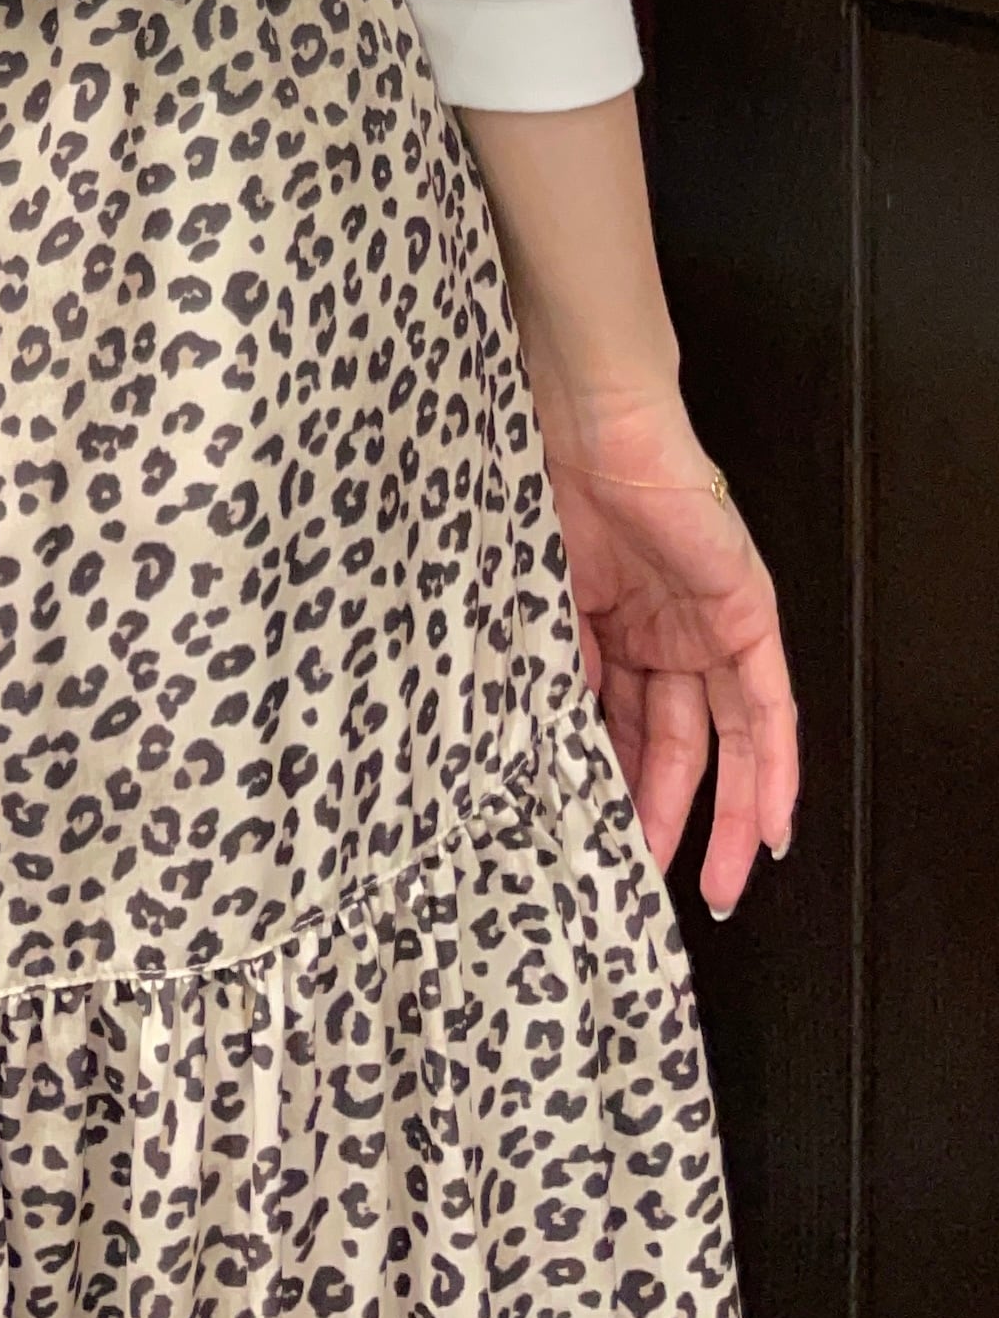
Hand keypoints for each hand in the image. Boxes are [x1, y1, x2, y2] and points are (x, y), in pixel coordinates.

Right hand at [543, 399, 797, 918]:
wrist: (590, 430)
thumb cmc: (549, 497)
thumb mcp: (543, 611)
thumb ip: (561, 681)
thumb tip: (559, 766)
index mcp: (614, 631)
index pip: (626, 730)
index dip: (621, 791)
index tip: (606, 849)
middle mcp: (667, 636)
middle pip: (680, 746)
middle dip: (673, 819)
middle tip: (663, 888)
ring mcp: (710, 627)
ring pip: (729, 740)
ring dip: (729, 813)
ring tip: (720, 882)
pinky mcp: (747, 616)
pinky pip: (768, 708)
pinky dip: (773, 769)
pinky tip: (770, 827)